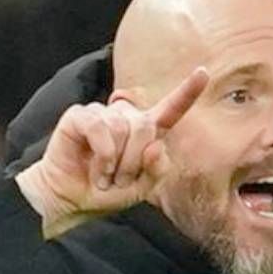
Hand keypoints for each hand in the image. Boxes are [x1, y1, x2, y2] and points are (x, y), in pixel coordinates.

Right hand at [16, 67, 208, 237]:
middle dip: (135, 160)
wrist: (69, 200)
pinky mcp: (79, 116)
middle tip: (119, 180)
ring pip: (123, 127)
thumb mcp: (140, 189)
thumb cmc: (105, 192)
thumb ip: (156, 170)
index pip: (171, 109)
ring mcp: (102, 114)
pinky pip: (100, 127)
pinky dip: (103, 152)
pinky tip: (96, 167)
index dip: (187, 92)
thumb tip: (156, 146)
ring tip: (105, 175)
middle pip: (146, 126)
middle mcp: (125, 118)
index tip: (203, 73)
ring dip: (116, 161)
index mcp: (145, 133)